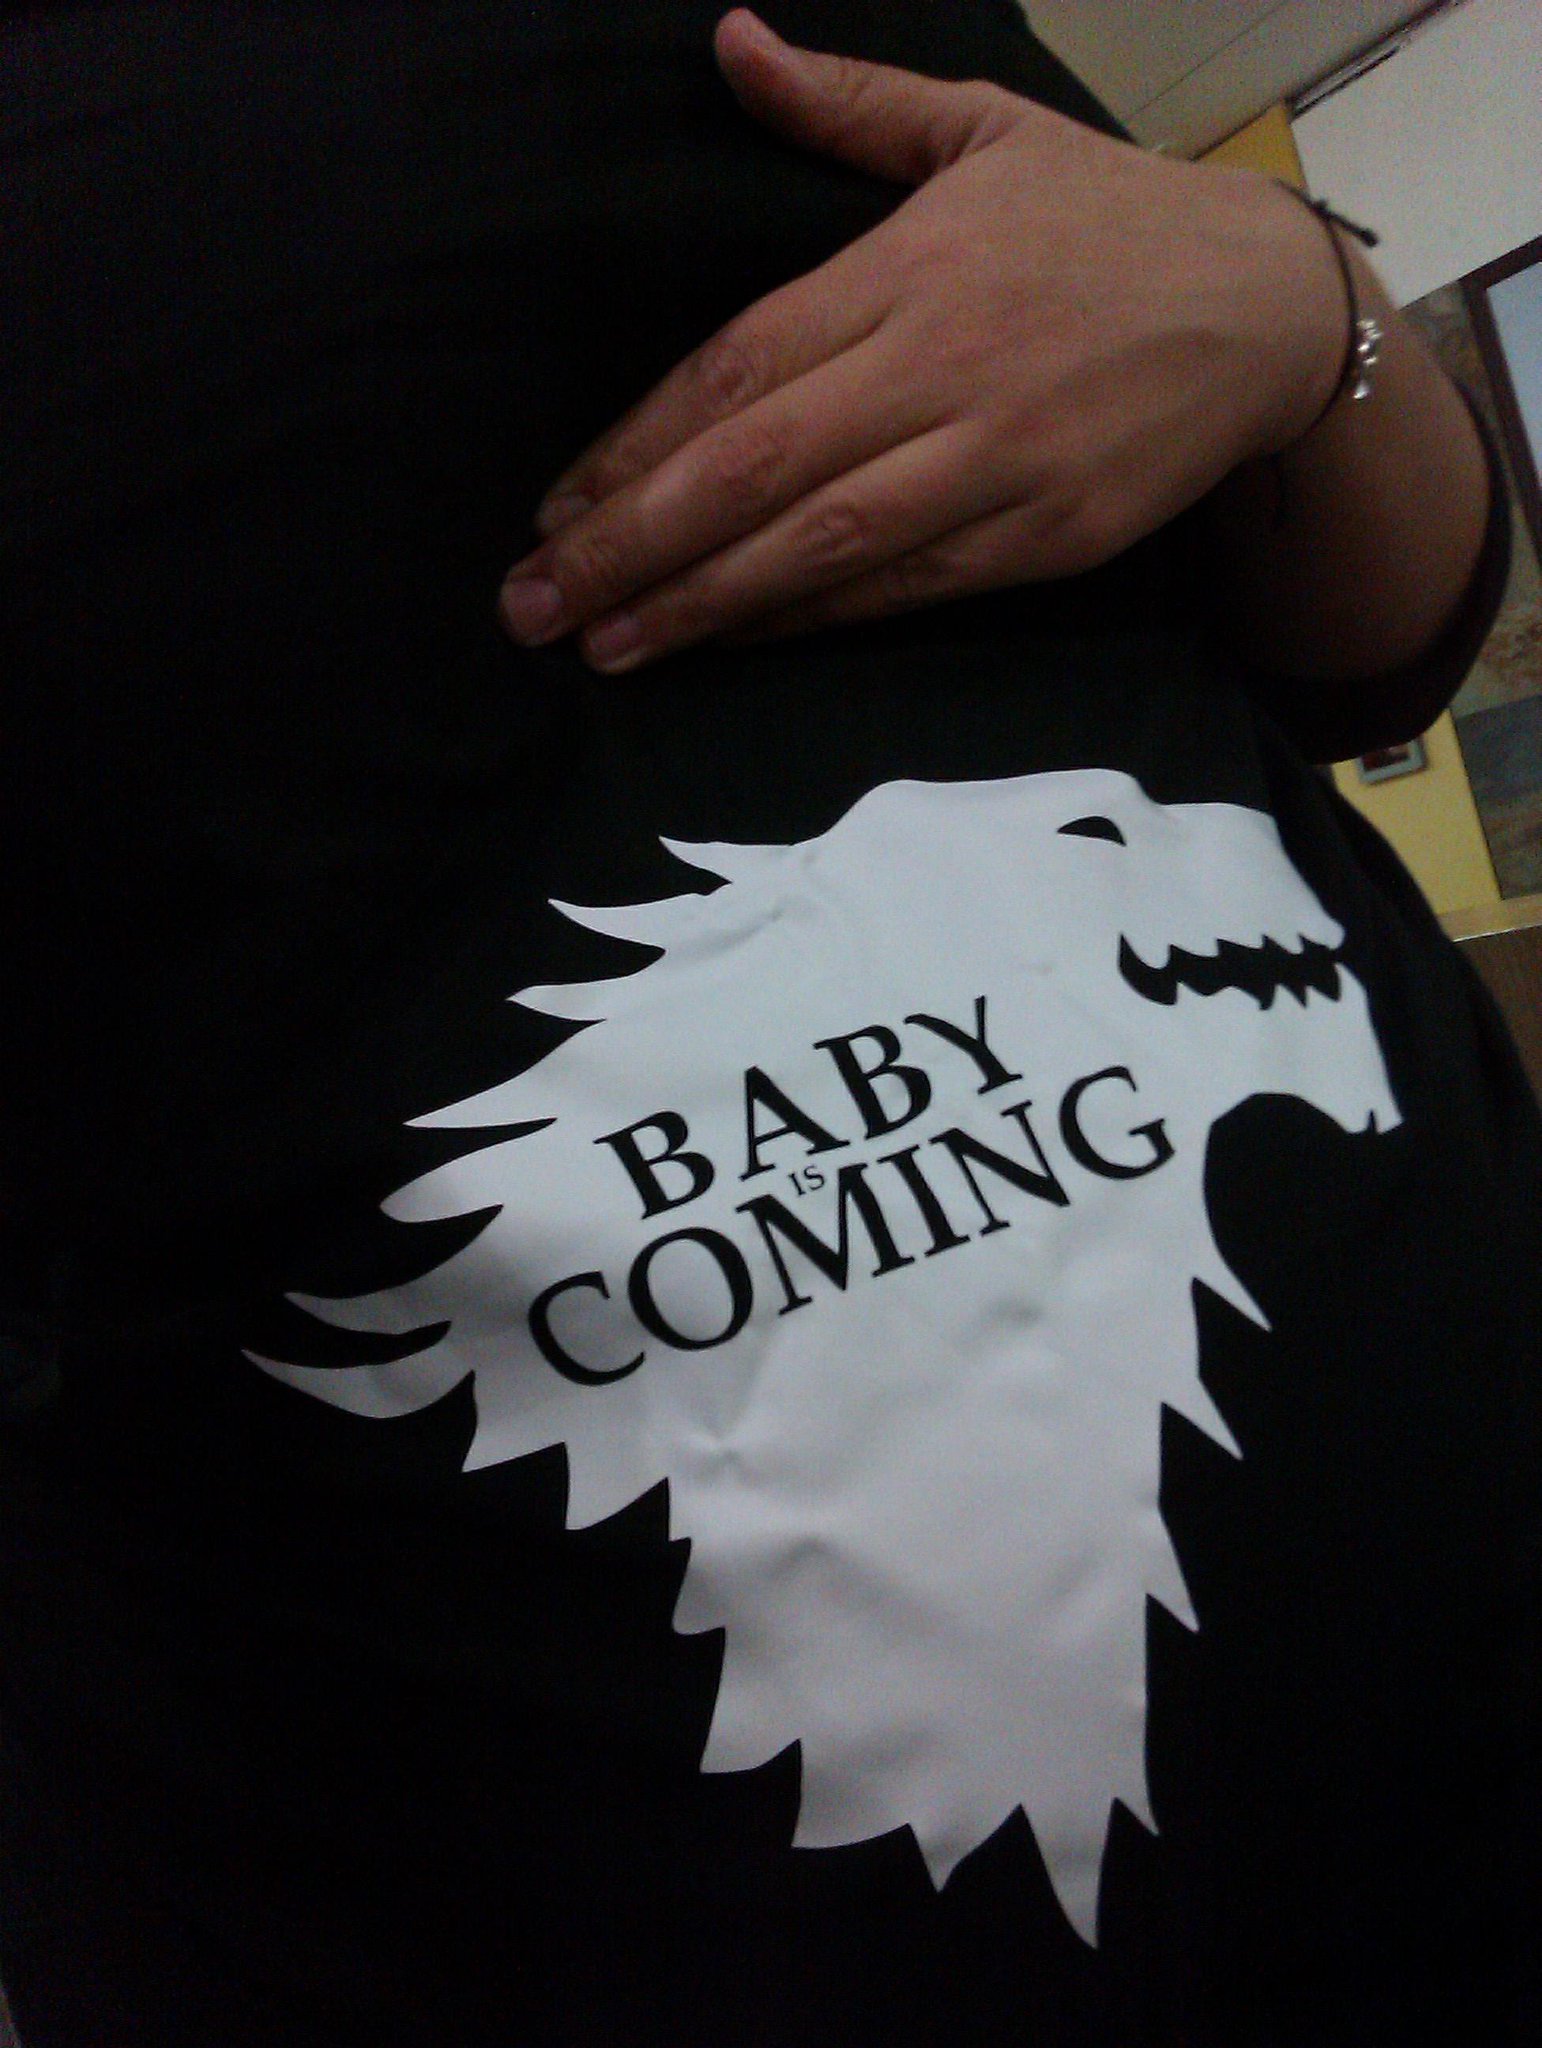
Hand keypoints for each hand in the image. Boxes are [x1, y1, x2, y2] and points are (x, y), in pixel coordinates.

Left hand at [498, 8, 1346, 672]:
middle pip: (755, 470)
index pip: (736, 370)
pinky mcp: (1043, 540)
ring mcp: (996, 464)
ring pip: (820, 546)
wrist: (1270, 311)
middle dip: (632, 544)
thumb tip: (730, 39)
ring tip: (605, 644)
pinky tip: (730, 640)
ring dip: (701, 604)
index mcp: (909, 270)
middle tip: (530, 606)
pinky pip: (902, 589)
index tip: (554, 504)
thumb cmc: (1107, 219)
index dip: (633, 447)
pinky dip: (808, 620)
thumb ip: (845, 107)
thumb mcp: (983, 130)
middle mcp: (942, 370)